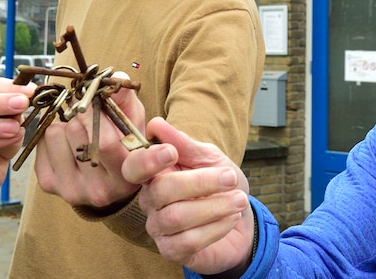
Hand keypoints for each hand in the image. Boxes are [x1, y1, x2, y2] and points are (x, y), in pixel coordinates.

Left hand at [32, 74, 147, 209]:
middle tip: (92, 111)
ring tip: (79, 130)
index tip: (167, 153)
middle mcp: (104, 190)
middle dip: (87, 112)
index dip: (153, 160)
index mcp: (131, 176)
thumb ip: (126, 98)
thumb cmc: (119, 142)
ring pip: (59, 132)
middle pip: (88, 133)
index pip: (140, 167)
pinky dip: (52, 130)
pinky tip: (65, 140)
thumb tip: (117, 78)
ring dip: (67, 122)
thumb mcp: (131, 121)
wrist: (96, 176)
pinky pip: (43, 139)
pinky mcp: (48, 184)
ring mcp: (74, 190)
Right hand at [125, 117, 253, 274]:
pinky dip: (215, 227)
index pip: (134, 168)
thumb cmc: (220, 183)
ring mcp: (158, 227)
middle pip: (160, 191)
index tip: (171, 152)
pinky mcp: (171, 250)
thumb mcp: (209, 157)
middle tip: (230, 177)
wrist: (242, 218)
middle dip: (201, 182)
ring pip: (176, 217)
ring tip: (238, 199)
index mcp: (153, 173)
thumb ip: (185, 144)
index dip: (147, 160)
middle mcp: (149, 200)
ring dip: (214, 206)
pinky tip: (231, 217)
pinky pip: (187, 241)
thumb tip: (156, 124)